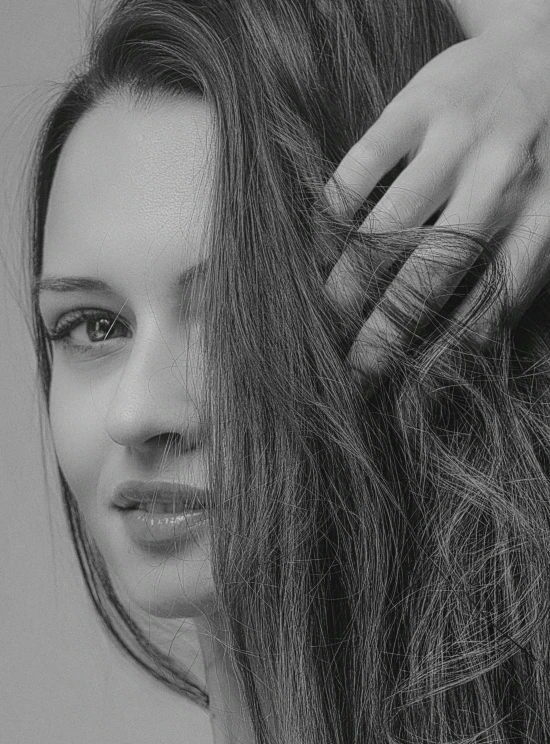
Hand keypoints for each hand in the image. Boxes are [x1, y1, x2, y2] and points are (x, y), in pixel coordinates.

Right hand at [324, 13, 549, 387]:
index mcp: (546, 212)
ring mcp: (458, 138)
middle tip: (355, 363)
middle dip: (388, 326)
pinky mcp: (416, 106)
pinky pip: (361, 168)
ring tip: (327, 310)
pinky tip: (323, 242)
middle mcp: (504, 177)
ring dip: (350, 278)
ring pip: (388, 226)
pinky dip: (334, 211)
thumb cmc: (540, 148)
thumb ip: (517, 265)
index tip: (408, 377)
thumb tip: (467, 342)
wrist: (541, 47)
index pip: (491, 298)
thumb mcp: (549, 206)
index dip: (444, 346)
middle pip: (433, 271)